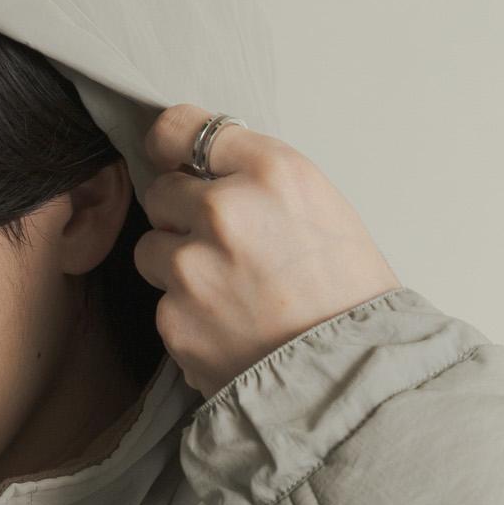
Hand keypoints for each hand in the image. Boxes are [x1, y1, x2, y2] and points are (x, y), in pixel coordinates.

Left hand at [131, 103, 401, 402]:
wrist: (352, 375)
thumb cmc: (347, 294)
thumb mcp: (319, 206)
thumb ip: (257, 181)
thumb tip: (202, 171)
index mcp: (271, 171)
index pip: (184, 129)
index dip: (172, 145)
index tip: (171, 158)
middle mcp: (224, 210)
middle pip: (161, 192)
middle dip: (181, 215)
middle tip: (223, 247)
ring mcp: (192, 268)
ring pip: (151, 250)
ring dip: (176, 266)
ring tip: (228, 292)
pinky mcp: (174, 319)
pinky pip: (163, 304)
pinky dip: (187, 316)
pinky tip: (229, 329)